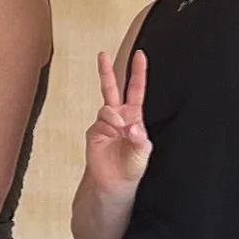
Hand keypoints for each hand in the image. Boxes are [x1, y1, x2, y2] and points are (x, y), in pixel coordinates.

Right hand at [83, 48, 152, 194]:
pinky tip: (112, 136)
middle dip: (106, 71)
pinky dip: (107, 128)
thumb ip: (140, 139)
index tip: (139, 55)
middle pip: (112, 88)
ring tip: (119, 130)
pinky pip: (100, 123)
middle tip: (102, 55)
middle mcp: (119, 116)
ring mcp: (105, 124)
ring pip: (107, 108)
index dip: (138, 72)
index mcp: (134, 116)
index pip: (136, 89)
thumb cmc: (132, 166)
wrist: (115, 182)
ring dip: (114, 117)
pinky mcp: (94, 132)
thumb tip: (131, 126)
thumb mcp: (144, 152)